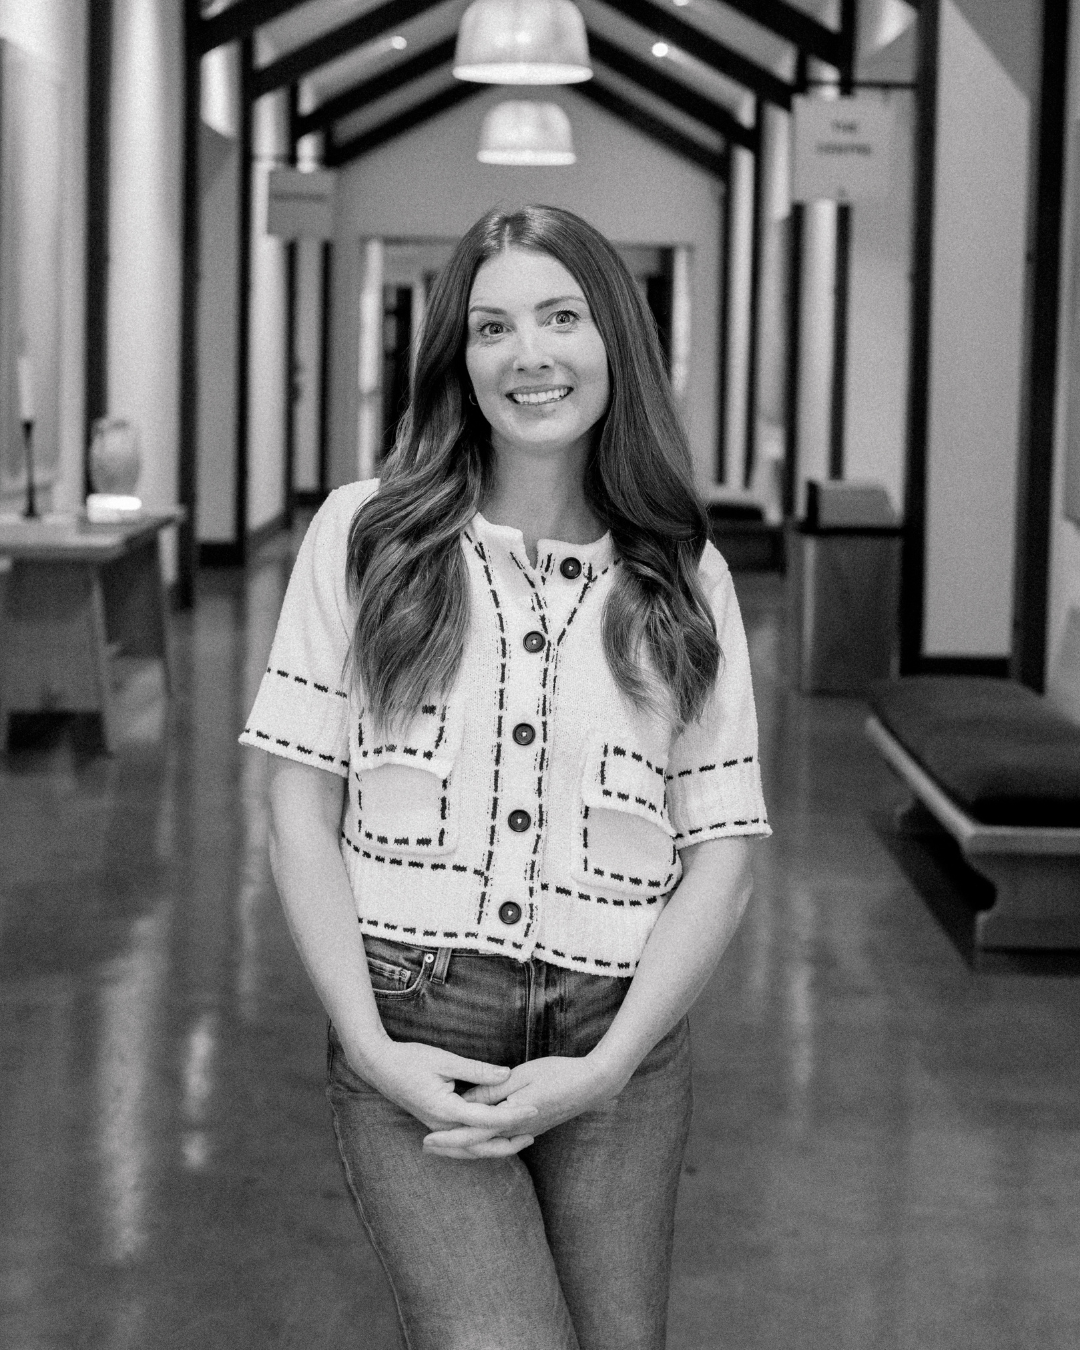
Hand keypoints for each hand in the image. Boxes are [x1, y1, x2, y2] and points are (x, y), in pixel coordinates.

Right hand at [356, 1038, 538, 1159]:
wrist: (379, 1066)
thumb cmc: (410, 1059)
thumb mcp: (445, 1060)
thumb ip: (477, 1070)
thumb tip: (506, 1074)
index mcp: (444, 1109)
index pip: (486, 1119)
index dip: (513, 1114)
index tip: (534, 1108)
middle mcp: (441, 1125)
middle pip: (480, 1145)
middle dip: (508, 1142)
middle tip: (533, 1133)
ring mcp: (437, 1128)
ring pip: (470, 1148)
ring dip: (495, 1146)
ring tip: (519, 1139)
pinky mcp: (436, 1124)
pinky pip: (461, 1142)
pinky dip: (480, 1143)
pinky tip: (494, 1136)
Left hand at [423, 1054, 623, 1157]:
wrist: (593, 1085)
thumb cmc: (558, 1074)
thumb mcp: (522, 1075)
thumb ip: (493, 1088)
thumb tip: (467, 1099)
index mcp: (510, 1119)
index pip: (472, 1134)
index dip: (448, 1138)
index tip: (425, 1139)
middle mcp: (516, 1131)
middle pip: (478, 1145)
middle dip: (451, 1147)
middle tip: (426, 1146)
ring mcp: (526, 1131)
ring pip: (489, 1144)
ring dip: (466, 1145)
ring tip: (444, 1141)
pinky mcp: (532, 1126)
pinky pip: (502, 1138)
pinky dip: (485, 1140)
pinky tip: (478, 1134)